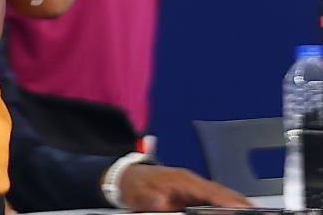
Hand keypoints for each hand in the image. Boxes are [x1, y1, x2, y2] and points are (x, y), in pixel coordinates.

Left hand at [117, 163, 251, 211]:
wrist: (126, 177)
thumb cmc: (135, 184)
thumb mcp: (141, 195)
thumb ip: (155, 201)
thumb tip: (164, 204)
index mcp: (183, 180)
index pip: (212, 192)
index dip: (229, 202)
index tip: (245, 209)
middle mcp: (193, 182)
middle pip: (223, 193)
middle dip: (242, 204)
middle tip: (260, 212)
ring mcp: (195, 187)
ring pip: (222, 196)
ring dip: (237, 205)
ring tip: (255, 212)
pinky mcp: (194, 193)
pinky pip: (215, 199)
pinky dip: (228, 205)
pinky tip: (237, 210)